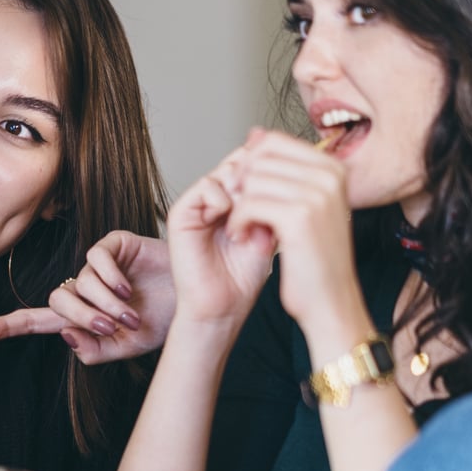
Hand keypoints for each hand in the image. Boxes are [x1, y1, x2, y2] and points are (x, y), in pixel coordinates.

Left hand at [0, 230, 171, 364]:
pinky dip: (109, 277)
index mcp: (83, 316)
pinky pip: (95, 259)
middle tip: (112, 328)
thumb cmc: (163, 322)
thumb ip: (94, 351)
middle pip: (57, 301)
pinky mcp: (114, 244)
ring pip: (78, 283)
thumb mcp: (126, 349)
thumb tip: (65, 336)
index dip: (9, 326)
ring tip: (130, 313)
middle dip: (82, 317)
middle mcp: (85, 289)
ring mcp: (98, 266)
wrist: (195, 301)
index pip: (39, 320)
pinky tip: (128, 286)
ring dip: (104, 304)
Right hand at [164, 143, 277, 327]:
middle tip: (271, 201)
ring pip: (226, 172)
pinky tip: (234, 224)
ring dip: (245, 190)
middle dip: (260, 178)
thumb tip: (290, 167)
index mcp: (235, 200)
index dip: (272, 170)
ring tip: (253, 217)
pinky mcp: (181, 213)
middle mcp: (215, 198)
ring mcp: (197, 204)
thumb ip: (274, 201)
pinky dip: (224, 199)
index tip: (288, 188)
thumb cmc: (244, 278)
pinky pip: (205, 187)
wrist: (223, 308)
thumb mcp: (270, 231)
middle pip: (241, 162)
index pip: (255, 166)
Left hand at [222, 129, 363, 335]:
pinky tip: (243, 236)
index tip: (247, 193)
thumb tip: (254, 133)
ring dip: (239, 206)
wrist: (331, 302)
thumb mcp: (306, 206)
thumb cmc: (315, 259)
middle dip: (242, 185)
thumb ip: (283, 169)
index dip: (250, 165)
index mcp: (333, 168)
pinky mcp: (299, 217)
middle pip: (260, 158)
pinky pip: (249, 203)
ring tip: (244, 228)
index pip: (274, 141)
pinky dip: (239, 221)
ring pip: (252, 181)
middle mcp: (330, 175)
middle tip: (242, 212)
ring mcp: (317, 194)